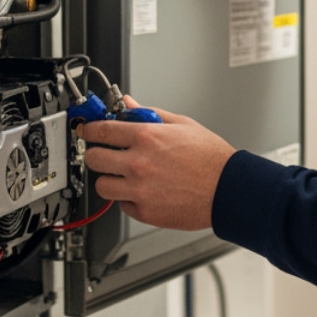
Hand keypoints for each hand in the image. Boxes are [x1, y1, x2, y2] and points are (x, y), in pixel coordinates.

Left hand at [79, 97, 235, 230]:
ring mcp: (141, 190)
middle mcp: (139, 164)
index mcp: (147, 138)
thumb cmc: (211, 158)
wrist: (229, 189)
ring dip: (109, 180)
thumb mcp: (182, 124)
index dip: (90, 129)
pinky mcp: (146, 212)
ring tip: (123, 176)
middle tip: (105, 154)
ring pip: (103, 186)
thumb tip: (129, 104)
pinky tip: (143, 191)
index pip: (102, 130)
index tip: (87, 130)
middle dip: (96, 154)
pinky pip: (123, 205)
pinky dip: (129, 199)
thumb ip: (149, 113)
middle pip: (94, 159)